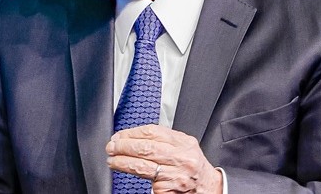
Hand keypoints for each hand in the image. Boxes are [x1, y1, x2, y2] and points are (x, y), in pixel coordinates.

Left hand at [106, 125, 222, 193]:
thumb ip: (164, 138)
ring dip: (123, 163)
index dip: (131, 133)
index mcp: (183, 143)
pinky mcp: (169, 191)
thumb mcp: (184, 145)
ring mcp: (175, 176)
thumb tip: (134, 135)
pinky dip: (138, 179)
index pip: (151, 133)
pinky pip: (150, 183)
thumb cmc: (193, 164)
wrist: (209, 187)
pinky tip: (130, 175)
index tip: (119, 136)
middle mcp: (180, 158)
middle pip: (145, 149)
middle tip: (111, 147)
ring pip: (143, 167)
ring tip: (112, 161)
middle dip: (123, 147)